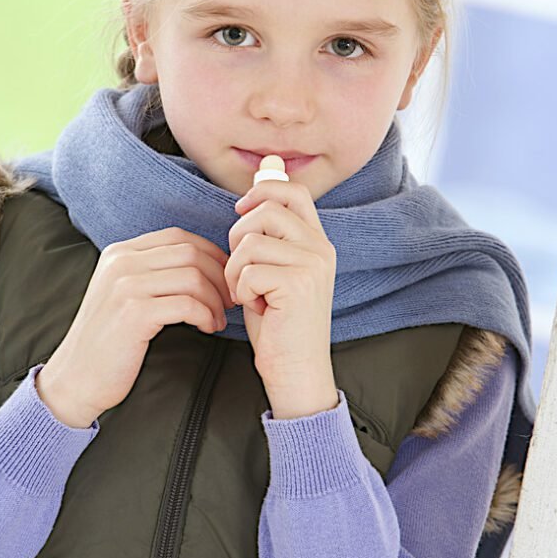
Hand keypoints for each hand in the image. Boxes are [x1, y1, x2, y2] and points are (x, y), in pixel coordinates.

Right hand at [35, 227, 233, 426]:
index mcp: (120, 253)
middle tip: (229, 301)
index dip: (211, 254)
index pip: (178, 236)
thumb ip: (153, 273)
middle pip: (191, 253)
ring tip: (217, 319)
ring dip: (215, 299)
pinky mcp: (134, 313)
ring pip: (193, 276)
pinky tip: (206, 328)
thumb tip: (205, 263)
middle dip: (219, 277)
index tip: (224, 279)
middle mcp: (121, 262)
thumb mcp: (125, 294)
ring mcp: (126, 286)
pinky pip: (188, 304)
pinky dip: (206, 315)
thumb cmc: (110, 340)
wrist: (77, 378)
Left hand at [226, 179, 337, 398]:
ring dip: (236, 270)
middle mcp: (321, 248)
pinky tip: (257, 307)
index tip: (242, 209)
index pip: (294, 191)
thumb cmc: (278, 323)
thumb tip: (254, 188)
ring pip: (250, 241)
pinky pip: (248, 270)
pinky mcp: (298, 283)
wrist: (296, 369)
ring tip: (249, 293)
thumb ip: (269, 234)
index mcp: (317, 241)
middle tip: (240, 269)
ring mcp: (312, 264)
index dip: (263, 189)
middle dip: (238, 236)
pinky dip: (242, 291)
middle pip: (266, 210)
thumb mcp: (274, 269)